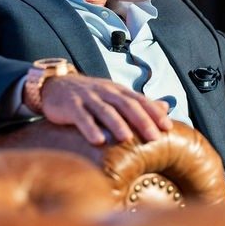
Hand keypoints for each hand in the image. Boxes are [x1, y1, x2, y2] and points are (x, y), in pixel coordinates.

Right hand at [39, 75, 172, 145]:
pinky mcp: (71, 105)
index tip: (168, 127)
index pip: (139, 100)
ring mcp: (87, 98)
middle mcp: (105, 92)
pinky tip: (98, 140)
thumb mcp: (115, 95)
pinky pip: (81, 117)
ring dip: (117, 124)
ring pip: (105, 110)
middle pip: (126, 105)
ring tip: (127, 139)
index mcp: (117, 90)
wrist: (55, 85)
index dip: (154, 113)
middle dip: (141, 120)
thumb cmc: (90, 95)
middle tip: (154, 138)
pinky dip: (90, 128)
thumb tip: (166, 107)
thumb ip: (138, 102)